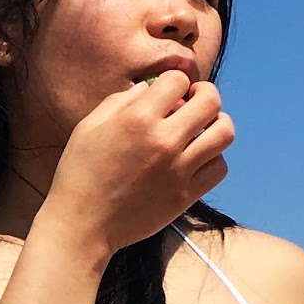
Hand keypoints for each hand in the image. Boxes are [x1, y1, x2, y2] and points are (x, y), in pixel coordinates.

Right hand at [43, 72, 234, 257]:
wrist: (82, 224)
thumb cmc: (79, 173)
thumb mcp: (88, 126)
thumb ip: (120, 101)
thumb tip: (148, 89)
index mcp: (136, 119)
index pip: (178, 80)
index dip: (175, 82)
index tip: (168, 94)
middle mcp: (163, 140)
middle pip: (211, 102)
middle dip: (204, 95)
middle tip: (192, 104)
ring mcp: (179, 169)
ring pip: (224, 133)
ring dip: (216, 125)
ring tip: (200, 131)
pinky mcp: (186, 194)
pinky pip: (220, 167)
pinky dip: (213, 158)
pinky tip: (195, 159)